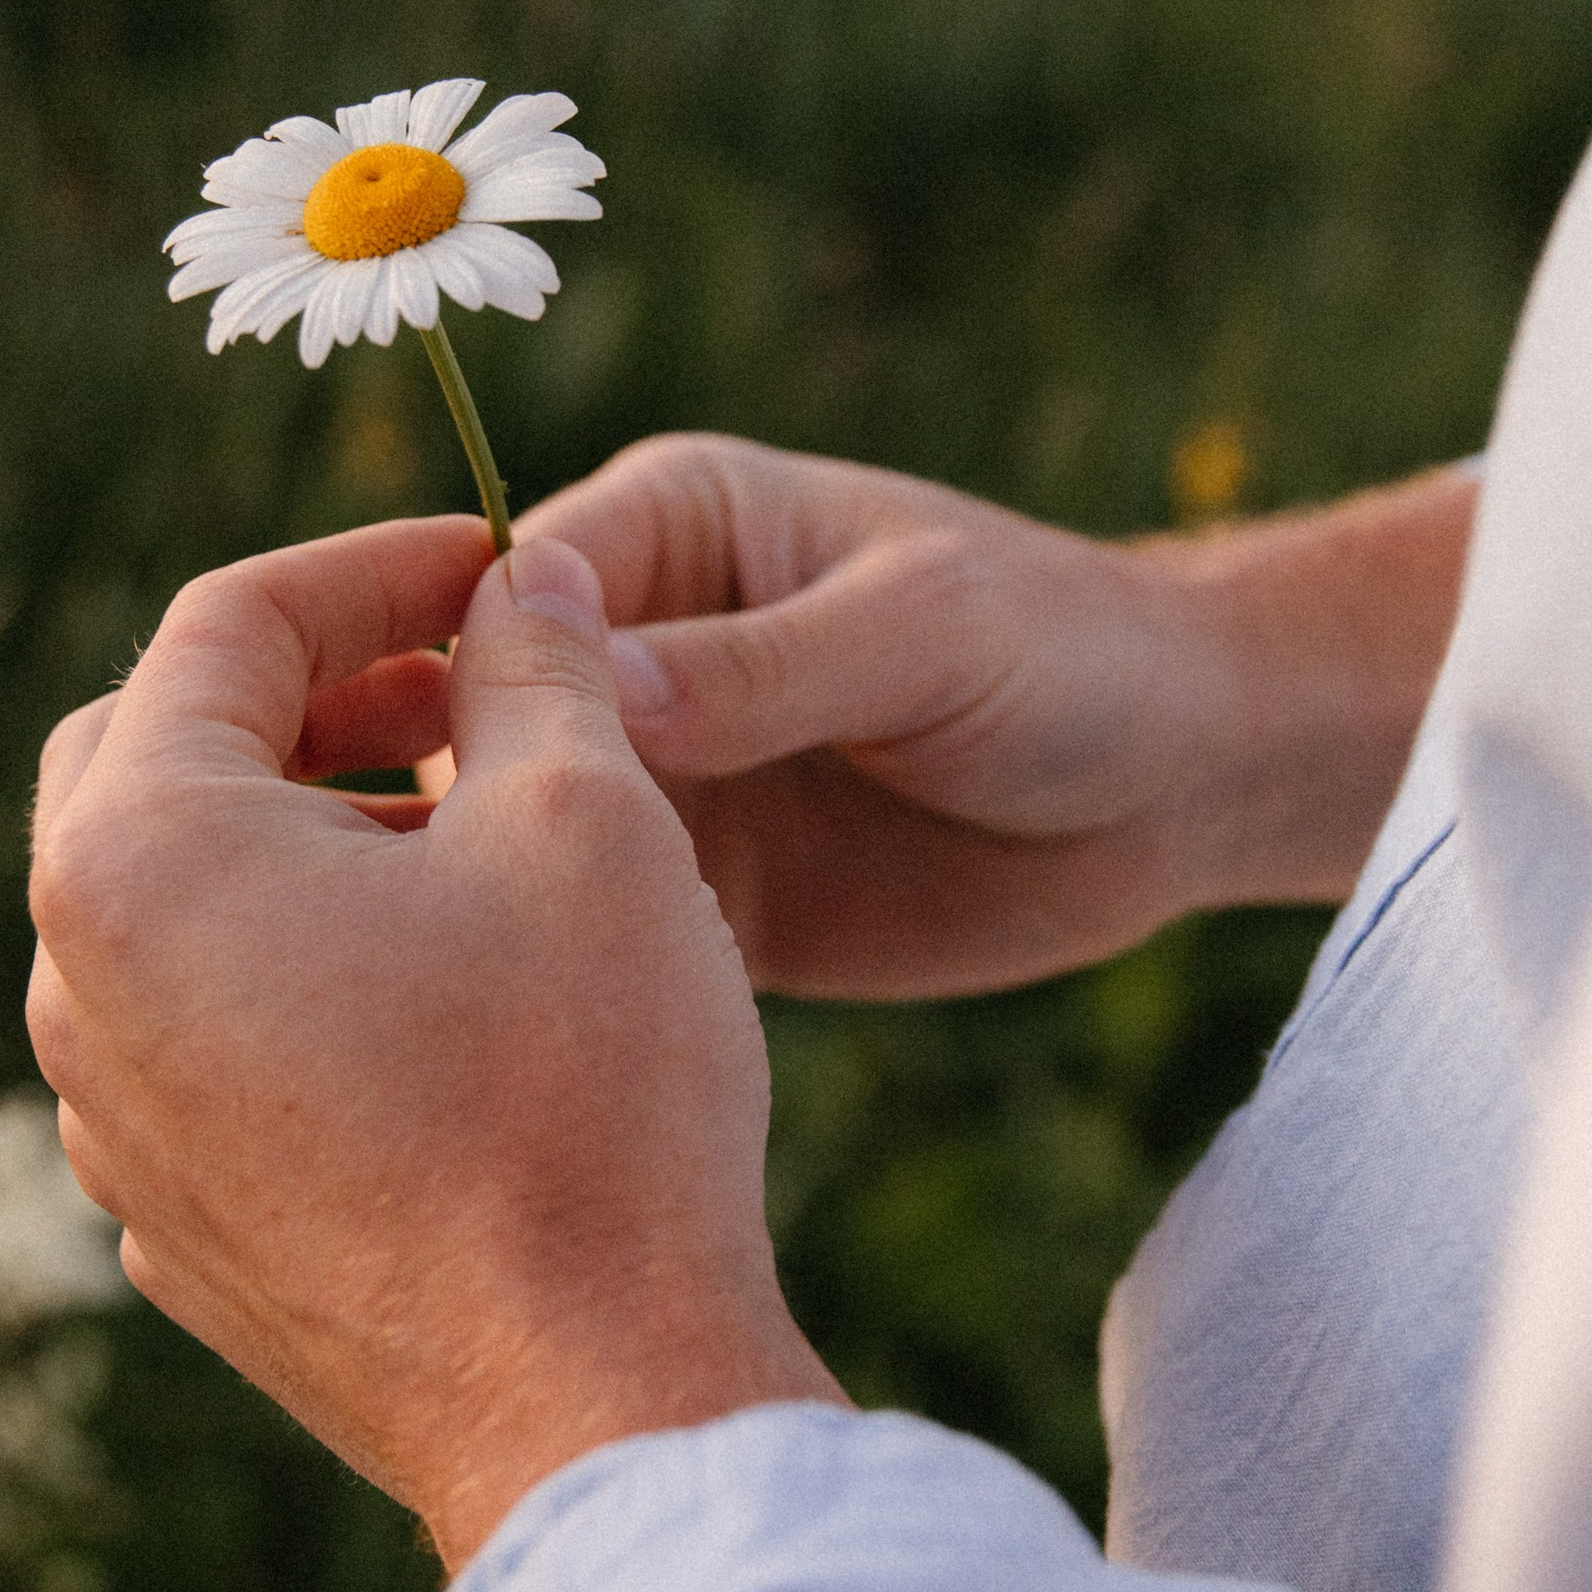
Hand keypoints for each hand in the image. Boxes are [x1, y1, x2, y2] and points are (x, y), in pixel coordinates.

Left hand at [25, 516, 841, 1566]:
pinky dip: (304, 984)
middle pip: (157, 760)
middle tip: (462, 693)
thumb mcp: (589, 816)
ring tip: (474, 848)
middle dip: (310, 698)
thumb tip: (516, 577)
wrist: (592, 1406)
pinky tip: (446, 1005)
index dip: (372, 568)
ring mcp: (112, 1130)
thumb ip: (533, 661)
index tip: (488, 567)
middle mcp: (76, 992)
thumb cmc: (585, 1095)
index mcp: (137, 856)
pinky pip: (210, 1052)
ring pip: (182, 916)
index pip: (223, 627)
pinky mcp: (179, 1233)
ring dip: (309, 844)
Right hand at [502, 437, 1474, 997]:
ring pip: (516, 850)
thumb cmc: (1069, 653)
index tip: (431, 784)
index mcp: (667, 528)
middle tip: (408, 930)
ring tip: (451, 1014)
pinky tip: (541, 1063)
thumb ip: (764, 663)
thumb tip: (585, 689)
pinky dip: (571, 995)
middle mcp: (637, 652)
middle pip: (478, 728)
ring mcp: (661, 786)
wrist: (1183, 782)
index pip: (502, 591)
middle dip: (442, 814)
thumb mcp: (924, 633)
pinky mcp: (698, 902)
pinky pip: (598, 946)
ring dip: (488, 920)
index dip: (451, 677)